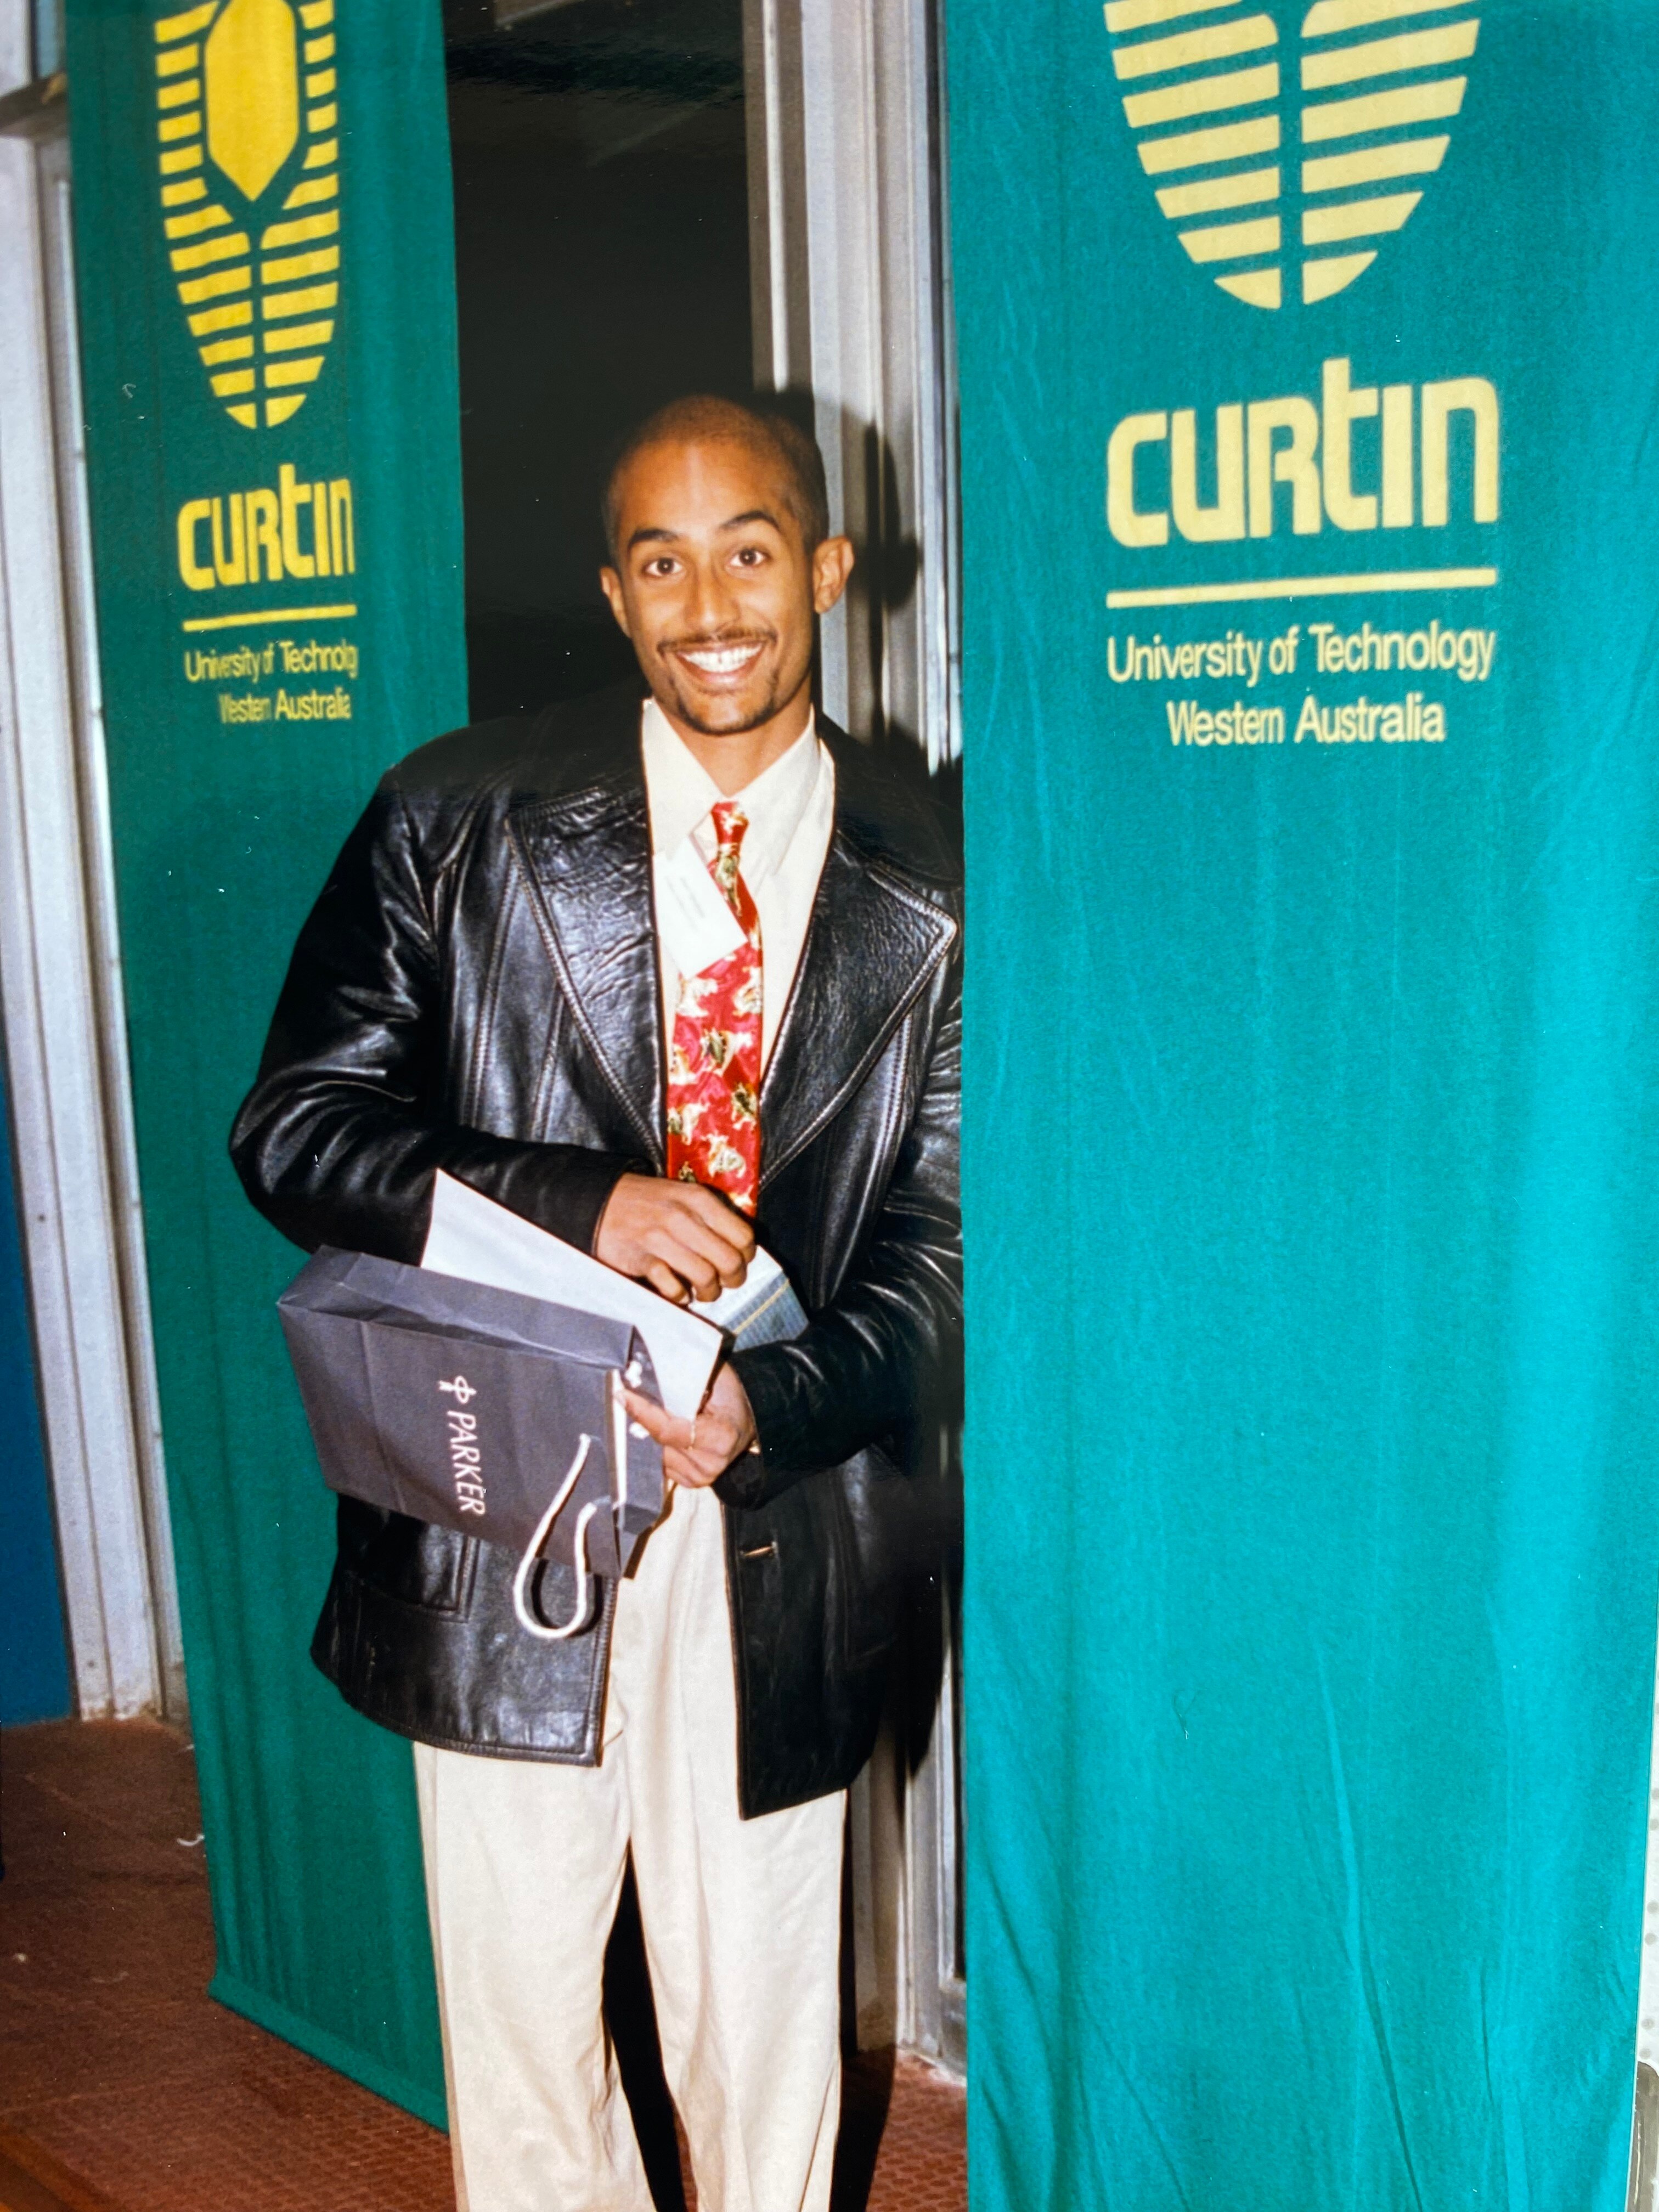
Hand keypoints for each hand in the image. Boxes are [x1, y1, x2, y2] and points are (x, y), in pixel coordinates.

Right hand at [595, 1175, 754, 1304]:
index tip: (737, 1262)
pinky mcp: (640, 1259)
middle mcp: (683, 1217)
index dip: (746, 1256)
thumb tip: (739, 1248)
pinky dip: (679, 1295)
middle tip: (724, 1283)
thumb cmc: (646, 1202)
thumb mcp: (682, 1196)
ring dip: (708, 1292)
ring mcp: (661, 1238)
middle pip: (729, 1260)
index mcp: (699, 1199)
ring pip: (706, 1277)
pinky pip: (672, 1287)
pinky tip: (676, 1291)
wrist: (599, 1201)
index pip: (743, 1236)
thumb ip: (710, 1216)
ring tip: (701, 1291)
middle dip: (732, 1279)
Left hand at [624, 1362, 756, 1487]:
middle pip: (659, 1442)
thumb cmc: (729, 1396)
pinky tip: (656, 1431)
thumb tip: (644, 1374)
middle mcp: (709, 1464)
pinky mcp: (691, 1483)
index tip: (622, 1394)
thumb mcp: (714, 1379)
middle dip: (641, 1420)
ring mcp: (700, 1478)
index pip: (669, 1430)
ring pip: (656, 1454)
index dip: (643, 1413)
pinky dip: (655, 1445)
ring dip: (646, 1433)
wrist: (744, 1422)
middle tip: (626, 1397)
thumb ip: (684, 1381)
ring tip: (643, 1412)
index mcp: (719, 1439)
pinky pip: (661, 1463)